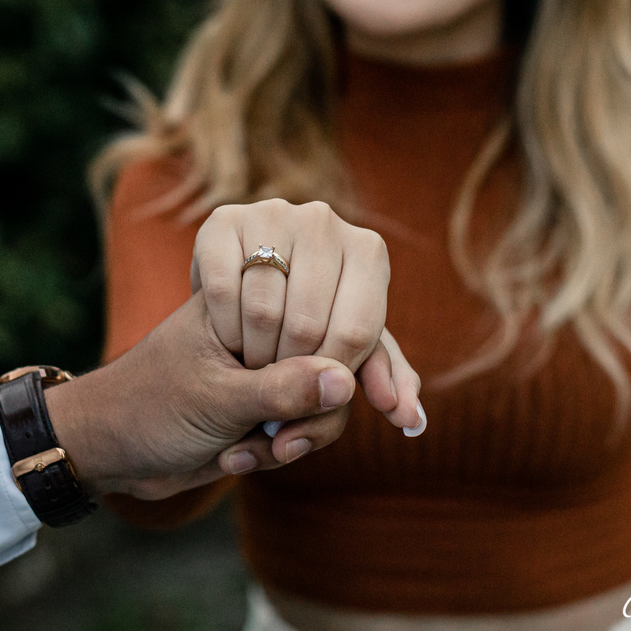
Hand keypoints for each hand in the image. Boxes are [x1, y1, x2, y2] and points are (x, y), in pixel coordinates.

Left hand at [44, 291, 354, 499]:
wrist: (109, 451)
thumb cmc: (147, 408)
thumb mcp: (215, 400)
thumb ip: (282, 390)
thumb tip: (345, 381)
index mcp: (247, 297)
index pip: (325, 309)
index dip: (346, 355)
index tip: (344, 403)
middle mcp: (266, 326)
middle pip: (341, 357)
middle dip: (320, 410)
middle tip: (285, 441)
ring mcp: (270, 366)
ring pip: (331, 397)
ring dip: (302, 434)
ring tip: (257, 453)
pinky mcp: (270, 404)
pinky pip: (309, 423)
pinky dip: (285, 447)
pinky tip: (239, 459)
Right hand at [190, 199, 423, 432]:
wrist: (226, 312)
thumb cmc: (296, 335)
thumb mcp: (342, 354)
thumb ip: (379, 380)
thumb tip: (410, 417)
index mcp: (368, 250)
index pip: (357, 333)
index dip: (331, 378)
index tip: (315, 394)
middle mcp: (323, 221)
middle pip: (308, 325)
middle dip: (290, 372)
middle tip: (279, 381)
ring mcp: (271, 213)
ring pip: (262, 311)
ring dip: (253, 357)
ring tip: (254, 362)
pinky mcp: (221, 220)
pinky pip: (222, 290)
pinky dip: (224, 330)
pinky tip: (228, 336)